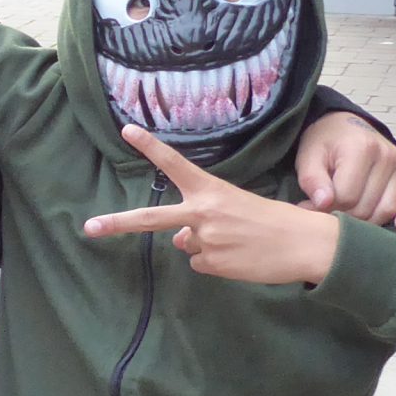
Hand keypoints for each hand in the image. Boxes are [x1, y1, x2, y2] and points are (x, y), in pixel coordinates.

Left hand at [83, 126, 342, 285]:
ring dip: (208, 246)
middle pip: (151, 217)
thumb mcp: (236, 208)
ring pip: (188, 245)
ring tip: (241, 242)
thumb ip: (202, 219)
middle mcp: (202, 214)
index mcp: (211, 190)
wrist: (306, 244)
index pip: (174, 164)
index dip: (150, 147)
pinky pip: (201, 264)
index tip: (126, 130)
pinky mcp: (212, 264)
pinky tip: (241, 257)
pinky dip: (217, 263)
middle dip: (117, 223)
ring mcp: (205, 241)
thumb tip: (176, 241)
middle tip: (89, 228)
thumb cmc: (273, 220)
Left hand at [296, 111, 395, 229]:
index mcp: (360, 149)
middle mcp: (386, 156)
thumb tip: (324, 204)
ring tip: (348, 216)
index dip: (326, 209)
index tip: (311, 207)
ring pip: (387, 209)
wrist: (343, 126)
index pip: (346, 197)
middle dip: (344, 216)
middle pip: (366, 207)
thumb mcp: (308, 157)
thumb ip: (313, 181)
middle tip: (328, 213)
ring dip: (367, 221)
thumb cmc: (324, 144)